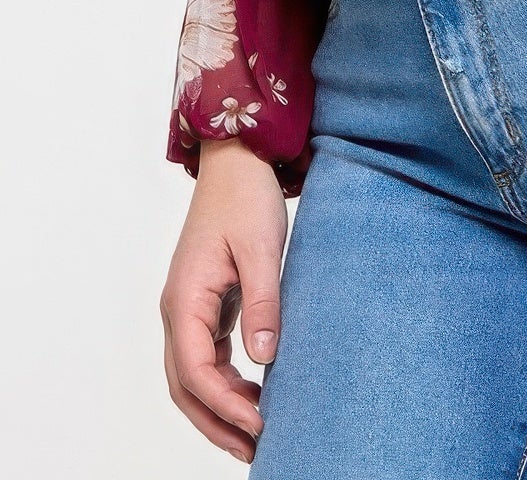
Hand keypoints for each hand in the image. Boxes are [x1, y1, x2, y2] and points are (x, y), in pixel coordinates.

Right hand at [160, 138, 287, 461]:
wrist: (237, 160)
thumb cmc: (246, 196)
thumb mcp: (262, 247)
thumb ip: (262, 303)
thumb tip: (264, 360)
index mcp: (184, 298)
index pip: (194, 371)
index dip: (225, 404)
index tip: (260, 423)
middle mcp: (178, 309)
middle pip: (185, 385)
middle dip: (216, 423)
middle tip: (254, 450)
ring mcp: (188, 308)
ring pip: (192, 376)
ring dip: (218, 408)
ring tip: (255, 434)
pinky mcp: (204, 304)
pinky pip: (205, 357)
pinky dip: (224, 383)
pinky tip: (253, 394)